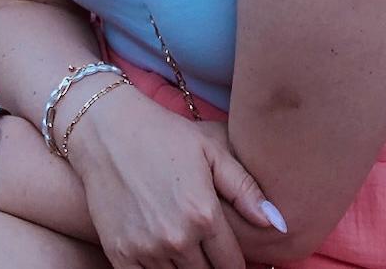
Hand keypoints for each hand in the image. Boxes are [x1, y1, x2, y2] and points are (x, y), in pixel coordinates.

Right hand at [66, 88, 280, 268]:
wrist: (107, 130)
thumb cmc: (163, 135)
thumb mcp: (210, 151)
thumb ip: (245, 190)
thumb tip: (279, 223)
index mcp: (203, 214)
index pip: (232, 264)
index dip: (236, 264)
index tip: (232, 256)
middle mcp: (177, 238)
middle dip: (213, 268)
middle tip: (210, 252)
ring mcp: (146, 249)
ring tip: (188, 251)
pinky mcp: (119, 255)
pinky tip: (164, 258)